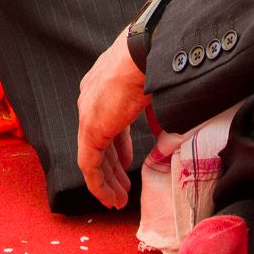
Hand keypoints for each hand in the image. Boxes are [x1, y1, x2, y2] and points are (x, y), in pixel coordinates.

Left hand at [76, 29, 149, 208]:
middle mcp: (91, 101)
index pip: (108, 124)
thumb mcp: (155, 94)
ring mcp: (89, 115)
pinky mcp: (91, 129)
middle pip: (99, 142)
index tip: (126, 163)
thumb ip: (155, 116)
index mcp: (104, 88)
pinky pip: (89, 164)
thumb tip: (164, 136)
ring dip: (106, 181)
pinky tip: (108, 197)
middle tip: (122, 187)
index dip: (118, 147)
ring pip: (93, 157)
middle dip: (112, 168)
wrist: (144, 53)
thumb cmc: (154, 65)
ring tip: (117, 199)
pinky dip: (98, 183)